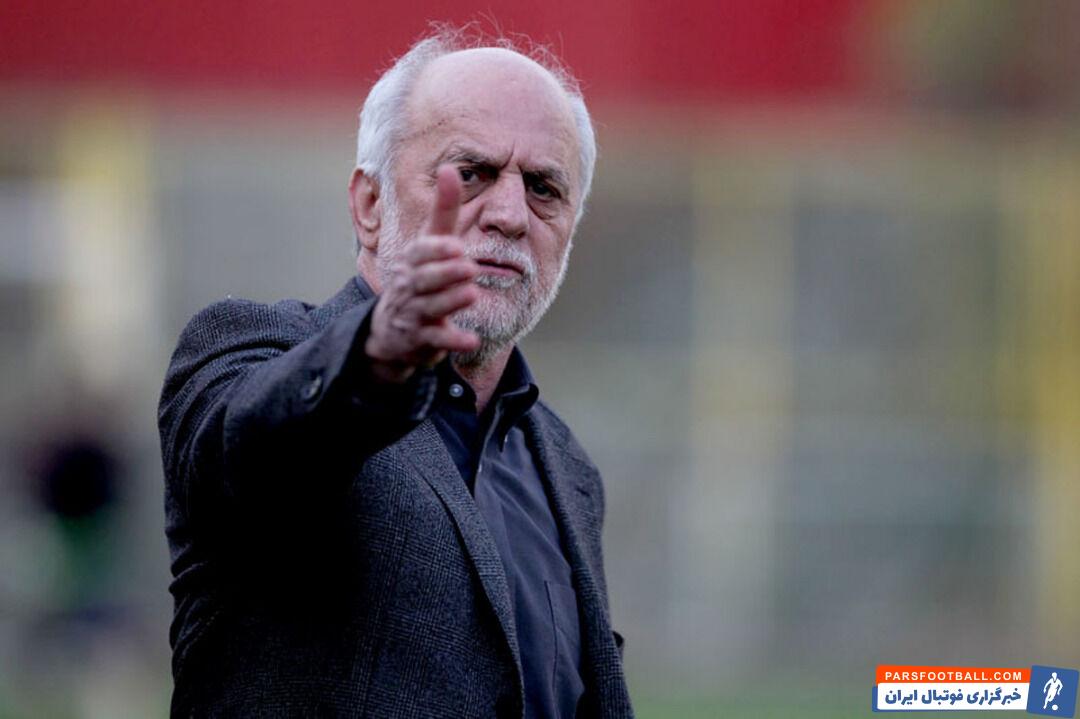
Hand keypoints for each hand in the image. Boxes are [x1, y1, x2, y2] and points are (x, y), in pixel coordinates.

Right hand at [364, 166, 480, 382]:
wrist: (392, 332)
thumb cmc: (419, 278)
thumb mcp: (429, 244)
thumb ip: (443, 210)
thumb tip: (451, 168)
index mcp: (411, 261)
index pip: (420, 252)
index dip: (436, 249)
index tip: (456, 245)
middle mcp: (408, 286)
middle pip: (425, 279)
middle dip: (445, 273)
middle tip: (469, 267)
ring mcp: (413, 314)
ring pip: (430, 307)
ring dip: (451, 301)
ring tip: (472, 294)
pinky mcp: (422, 340)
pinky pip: (436, 341)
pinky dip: (452, 341)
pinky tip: (471, 340)